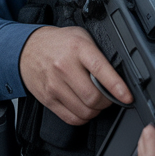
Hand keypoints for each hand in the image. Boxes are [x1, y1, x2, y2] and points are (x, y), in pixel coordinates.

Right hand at [18, 26, 132, 124]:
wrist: (28, 49)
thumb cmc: (59, 43)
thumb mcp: (81, 37)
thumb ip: (98, 53)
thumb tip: (120, 73)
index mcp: (77, 48)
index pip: (99, 70)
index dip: (116, 86)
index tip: (127, 96)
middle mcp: (64, 66)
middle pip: (93, 97)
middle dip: (108, 101)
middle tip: (110, 97)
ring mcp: (54, 85)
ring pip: (84, 111)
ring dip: (96, 111)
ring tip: (96, 101)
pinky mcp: (48, 99)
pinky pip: (71, 118)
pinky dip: (83, 118)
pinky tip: (84, 108)